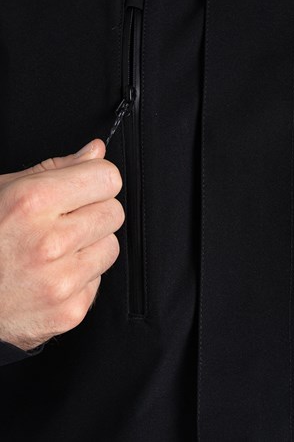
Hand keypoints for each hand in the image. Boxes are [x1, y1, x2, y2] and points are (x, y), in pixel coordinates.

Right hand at [0, 139, 123, 351]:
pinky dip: (81, 278)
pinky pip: (99, 281)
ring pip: (111, 247)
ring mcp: (60, 281)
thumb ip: (57, 168)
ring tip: (55, 251)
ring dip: (90, 247)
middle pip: (114, 212)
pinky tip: (51, 275)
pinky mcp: (68, 312)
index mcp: (33, 202)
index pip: (108, 177)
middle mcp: (49, 242)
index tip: (87, 186)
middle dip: (94, 212)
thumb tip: (96, 150)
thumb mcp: (6, 190)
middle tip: (65, 222)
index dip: (97, 180)